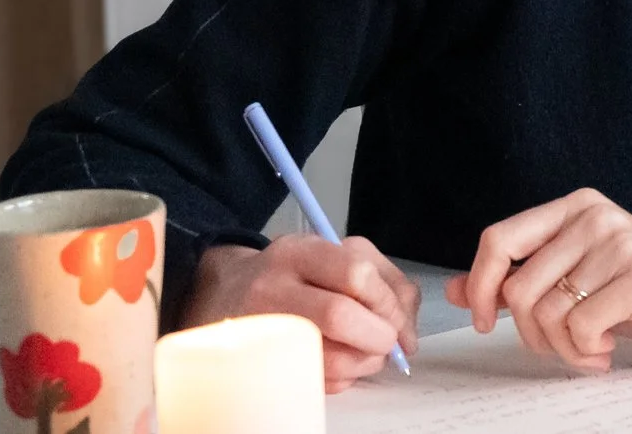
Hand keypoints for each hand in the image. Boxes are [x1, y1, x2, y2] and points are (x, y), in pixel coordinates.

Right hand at [187, 236, 419, 392]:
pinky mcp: (259, 363)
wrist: (224, 293)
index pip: (355, 273)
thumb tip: (407, 336)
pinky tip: (341, 365)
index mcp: (299, 252)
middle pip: (340, 316)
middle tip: (387, 342)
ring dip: (363, 363)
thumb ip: (384, 282)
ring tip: (368, 355)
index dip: (386, 301)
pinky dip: (340, 378)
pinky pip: (312, 380)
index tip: (395, 316)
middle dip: (378, 336)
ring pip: (326, 357)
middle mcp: (273, 286)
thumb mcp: (335, 255)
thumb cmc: (294, 274)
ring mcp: (261, 328)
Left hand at [445, 188, 631, 373]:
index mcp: (577, 206)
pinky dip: (586, 351)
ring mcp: (622, 243)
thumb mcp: (577, 280)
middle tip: (561, 345)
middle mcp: (597, 215)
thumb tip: (452, 290)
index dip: (478, 286)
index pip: (498, 239)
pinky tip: (609, 347)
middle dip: (530, 334)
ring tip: (590, 348)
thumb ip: (518, 280)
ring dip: (560, 348)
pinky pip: (580, 327)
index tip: (484, 320)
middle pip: (519, 288)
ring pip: (548, 313)